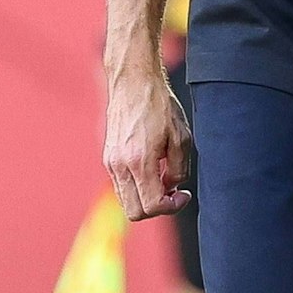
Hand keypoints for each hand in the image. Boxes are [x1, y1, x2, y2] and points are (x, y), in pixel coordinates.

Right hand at [103, 62, 193, 219]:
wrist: (133, 80)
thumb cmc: (159, 104)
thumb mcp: (181, 136)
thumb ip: (178, 169)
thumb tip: (170, 187)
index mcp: (139, 162)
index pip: (151, 206)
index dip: (172, 206)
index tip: (184, 193)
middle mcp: (119, 165)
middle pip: (135, 212)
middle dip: (157, 208)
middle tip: (174, 191)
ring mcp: (110, 162)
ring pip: (126, 201)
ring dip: (146, 198)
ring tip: (163, 177)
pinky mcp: (108, 156)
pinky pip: (121, 185)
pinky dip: (136, 187)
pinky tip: (151, 168)